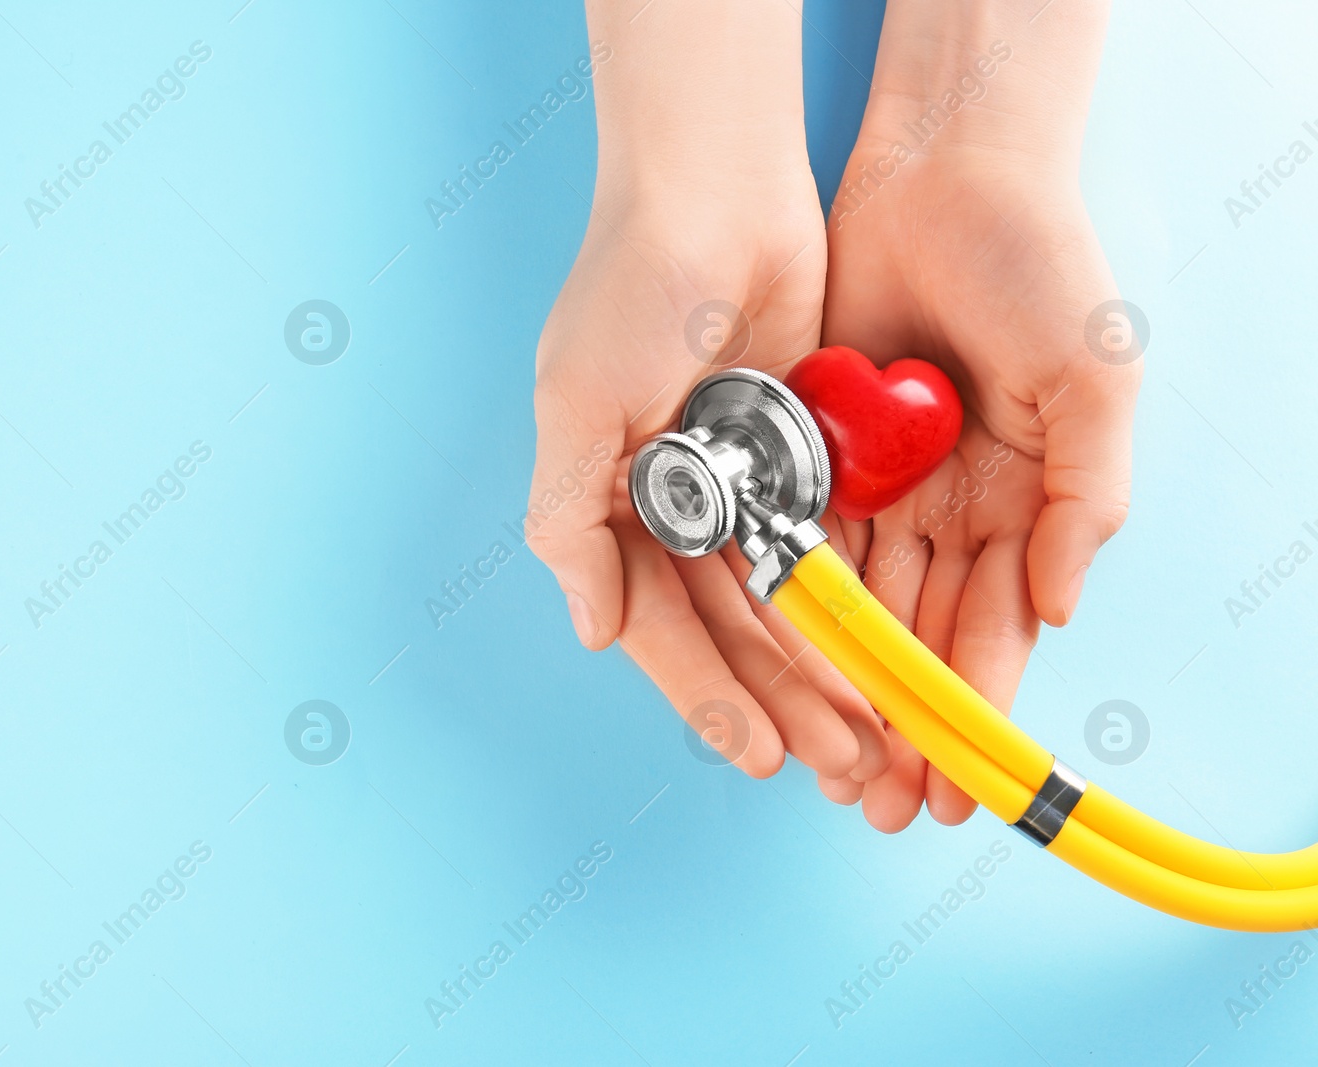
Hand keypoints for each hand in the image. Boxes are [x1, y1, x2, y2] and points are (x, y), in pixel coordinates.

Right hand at [528, 1, 890, 781]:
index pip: (660, 626)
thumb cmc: (636, 287)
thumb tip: (590, 634)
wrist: (720, 184)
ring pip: (784, 604)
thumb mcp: (576, 405)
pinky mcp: (798, 456)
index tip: (755, 754)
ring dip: (823, 670)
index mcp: (608, 504)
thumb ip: (571, 523)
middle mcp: (671, 506)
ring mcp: (737, 484)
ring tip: (868, 735)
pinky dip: (849, 605)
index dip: (708, 694)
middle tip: (834, 766)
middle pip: (730, 629)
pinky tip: (880, 655)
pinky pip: (827, 548)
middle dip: (780, 701)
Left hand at [814, 0, 1139, 829]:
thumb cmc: (1040, 270)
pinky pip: (800, 540)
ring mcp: (881, 485)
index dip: (972, 711)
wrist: (947, 174)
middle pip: (916, 639)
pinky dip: (791, 607)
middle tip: (876, 805)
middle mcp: (950, 510)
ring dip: (838, 688)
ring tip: (823, 765)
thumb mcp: (1093, 385)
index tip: (956, 790)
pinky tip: (778, 671)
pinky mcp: (817, 450)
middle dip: (897, 724)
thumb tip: (1062, 612)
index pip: (994, 632)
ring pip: (854, 610)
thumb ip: (1087, 502)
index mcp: (1023, 506)